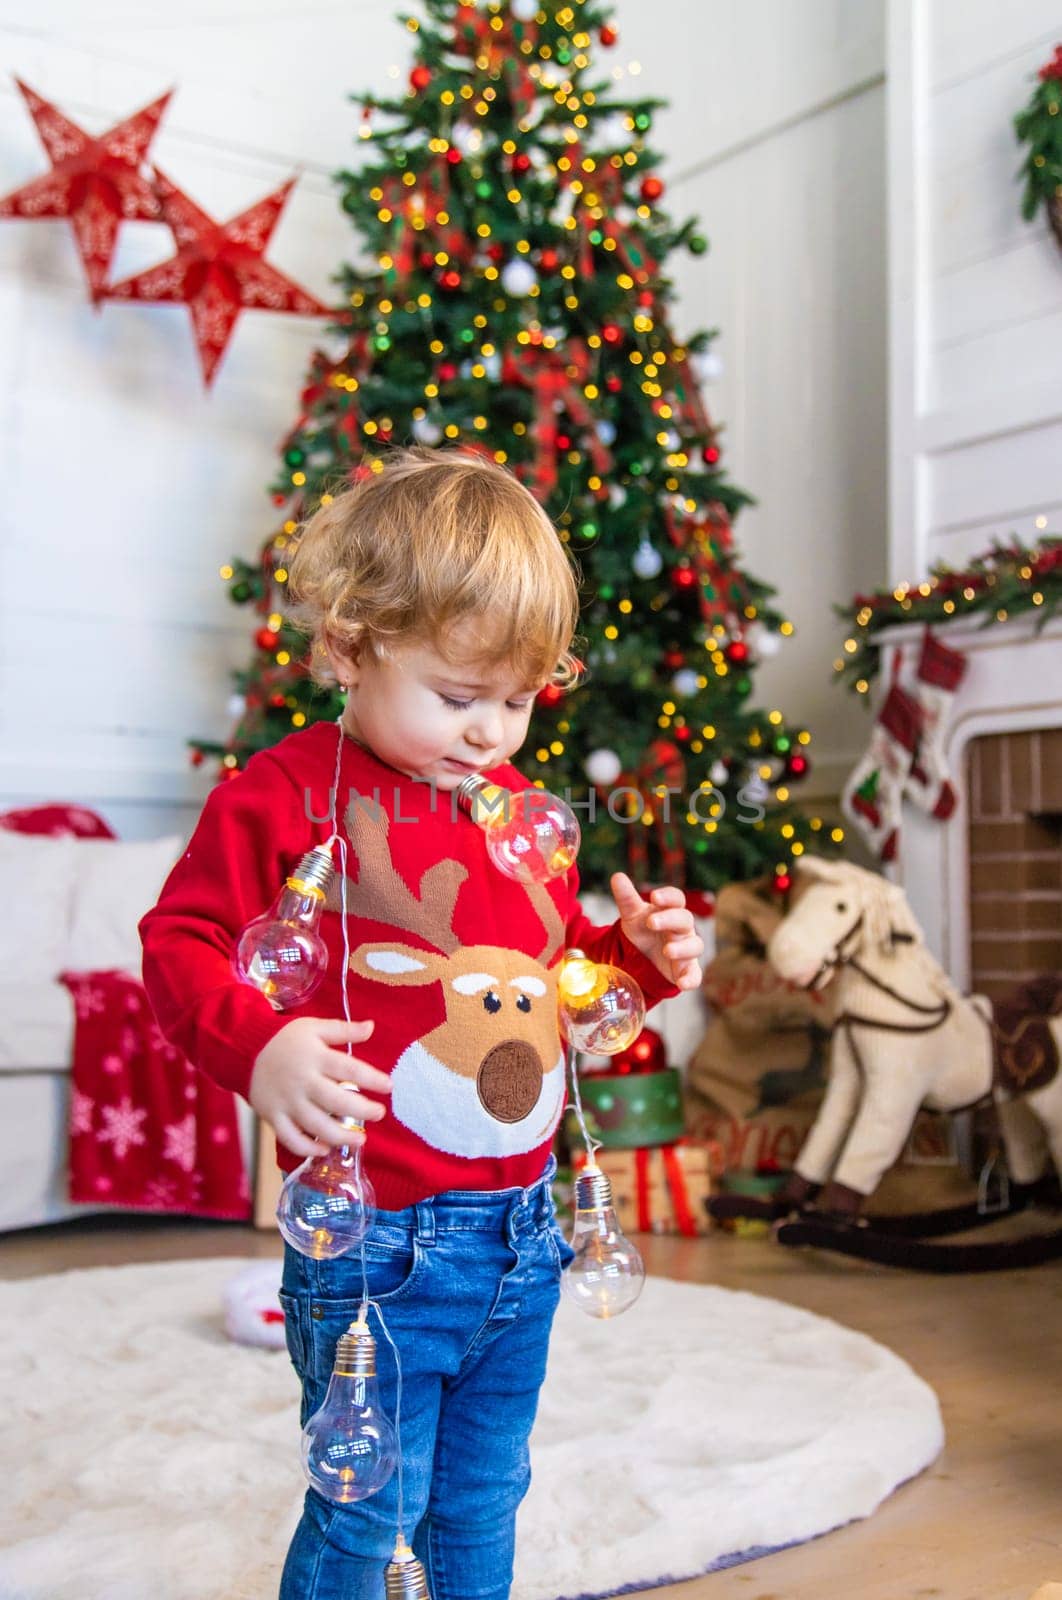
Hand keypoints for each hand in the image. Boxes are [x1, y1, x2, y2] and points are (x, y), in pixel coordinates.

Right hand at [249, 1017, 390, 1159]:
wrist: (243, 1049)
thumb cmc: (285, 1039)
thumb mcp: (314, 1027)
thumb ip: (343, 1029)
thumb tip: (371, 1027)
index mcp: (315, 1057)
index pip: (349, 1068)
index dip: (372, 1079)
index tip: (388, 1086)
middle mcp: (302, 1081)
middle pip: (336, 1101)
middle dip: (362, 1111)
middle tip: (379, 1114)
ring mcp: (287, 1102)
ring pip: (316, 1125)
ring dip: (341, 1136)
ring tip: (361, 1140)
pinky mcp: (273, 1117)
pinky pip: (290, 1139)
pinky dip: (307, 1149)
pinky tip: (325, 1149)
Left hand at [610, 871, 703, 991]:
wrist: (643, 957)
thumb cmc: (643, 930)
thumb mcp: (632, 915)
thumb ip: (626, 897)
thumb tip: (617, 876)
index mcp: (670, 911)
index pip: (677, 899)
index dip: (668, 896)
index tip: (654, 896)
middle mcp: (683, 929)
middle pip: (685, 919)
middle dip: (669, 920)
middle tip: (651, 922)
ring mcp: (687, 949)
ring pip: (695, 945)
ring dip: (683, 948)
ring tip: (666, 950)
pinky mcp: (687, 970)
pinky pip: (695, 975)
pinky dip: (691, 979)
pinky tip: (682, 983)